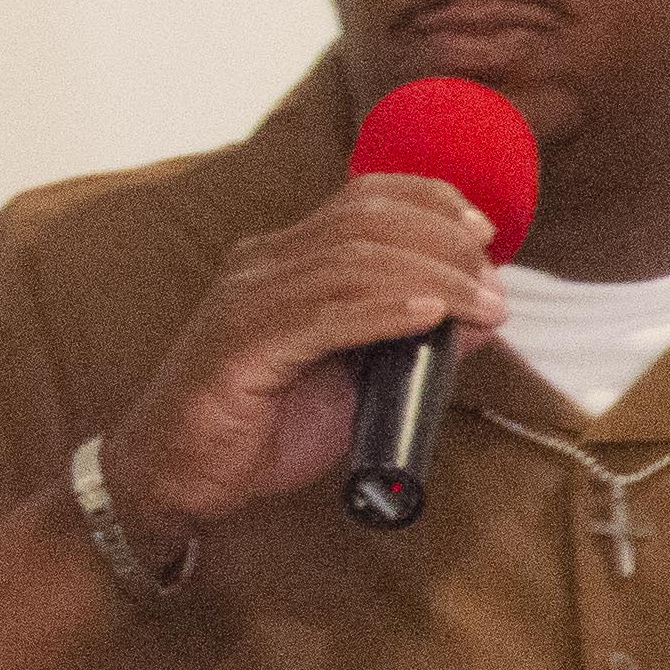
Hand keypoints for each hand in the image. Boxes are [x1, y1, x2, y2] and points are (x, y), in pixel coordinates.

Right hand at [96, 174, 507, 553]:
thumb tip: (479, 313)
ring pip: (350, 262)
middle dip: (442, 244)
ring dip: (432, 278)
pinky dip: (382, 310)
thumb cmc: (262, 425)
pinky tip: (427, 315)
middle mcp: (260, 266)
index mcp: (281, 260)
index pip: (360, 198)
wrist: (178, 472)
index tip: (483, 232)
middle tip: (491, 286)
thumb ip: (409, 341)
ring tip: (480, 308)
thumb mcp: (353, 377)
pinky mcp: (241, 349)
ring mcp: (246, 303)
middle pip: (363, 221)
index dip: (429, 200)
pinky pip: (321, 317)